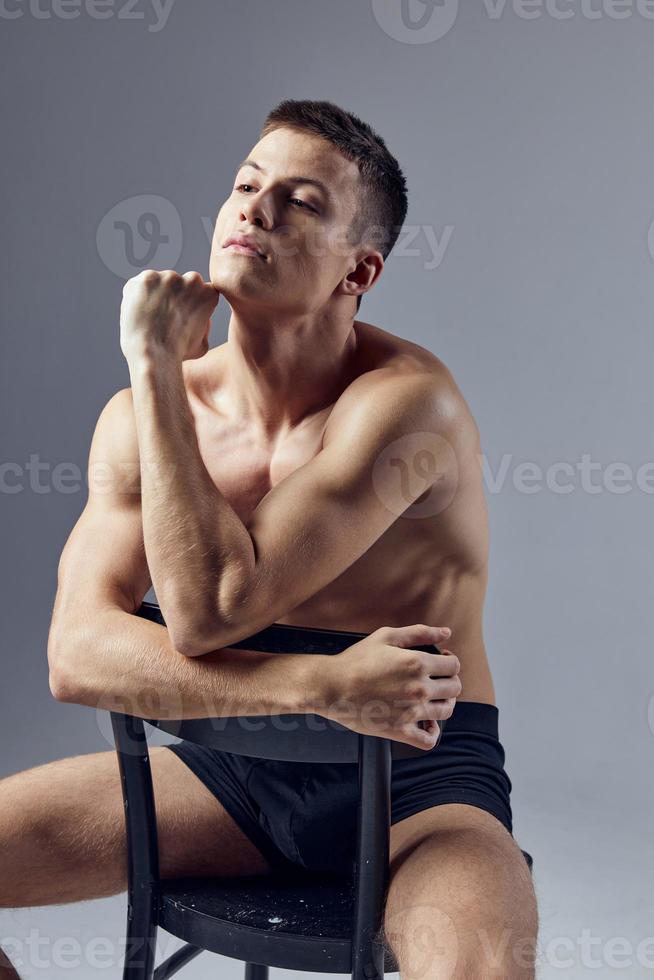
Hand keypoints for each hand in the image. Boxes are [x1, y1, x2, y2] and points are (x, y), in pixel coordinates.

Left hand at [120, 269, 219, 363]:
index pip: (199, 290)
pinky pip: (139, 284)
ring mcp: (168, 277)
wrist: (154, 354)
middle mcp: (192, 280)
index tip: (180, 315)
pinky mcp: (147, 278)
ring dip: (153, 295)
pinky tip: (139, 313)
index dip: (187, 303)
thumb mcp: (202, 344)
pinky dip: (136, 296)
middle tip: (163, 316)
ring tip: (149, 318)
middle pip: (179, 283)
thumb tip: (201, 319)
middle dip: (171, 295)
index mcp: (208, 293)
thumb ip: (204, 327)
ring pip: (158, 282)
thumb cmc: (177, 354)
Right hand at [322, 624, 460, 750]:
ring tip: (434, 698)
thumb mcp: (386, 636)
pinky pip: (428, 740)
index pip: (453, 666)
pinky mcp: (400, 730)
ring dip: (445, 703)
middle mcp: (419, 688)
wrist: (331, 686)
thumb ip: (419, 632)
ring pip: (446, 711)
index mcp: (418, 663)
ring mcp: (411, 712)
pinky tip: (426, 723)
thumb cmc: (356, 660)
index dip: (450, 662)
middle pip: (454, 688)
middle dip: (450, 681)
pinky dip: (433, 733)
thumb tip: (446, 633)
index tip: (441, 663)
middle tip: (437, 679)